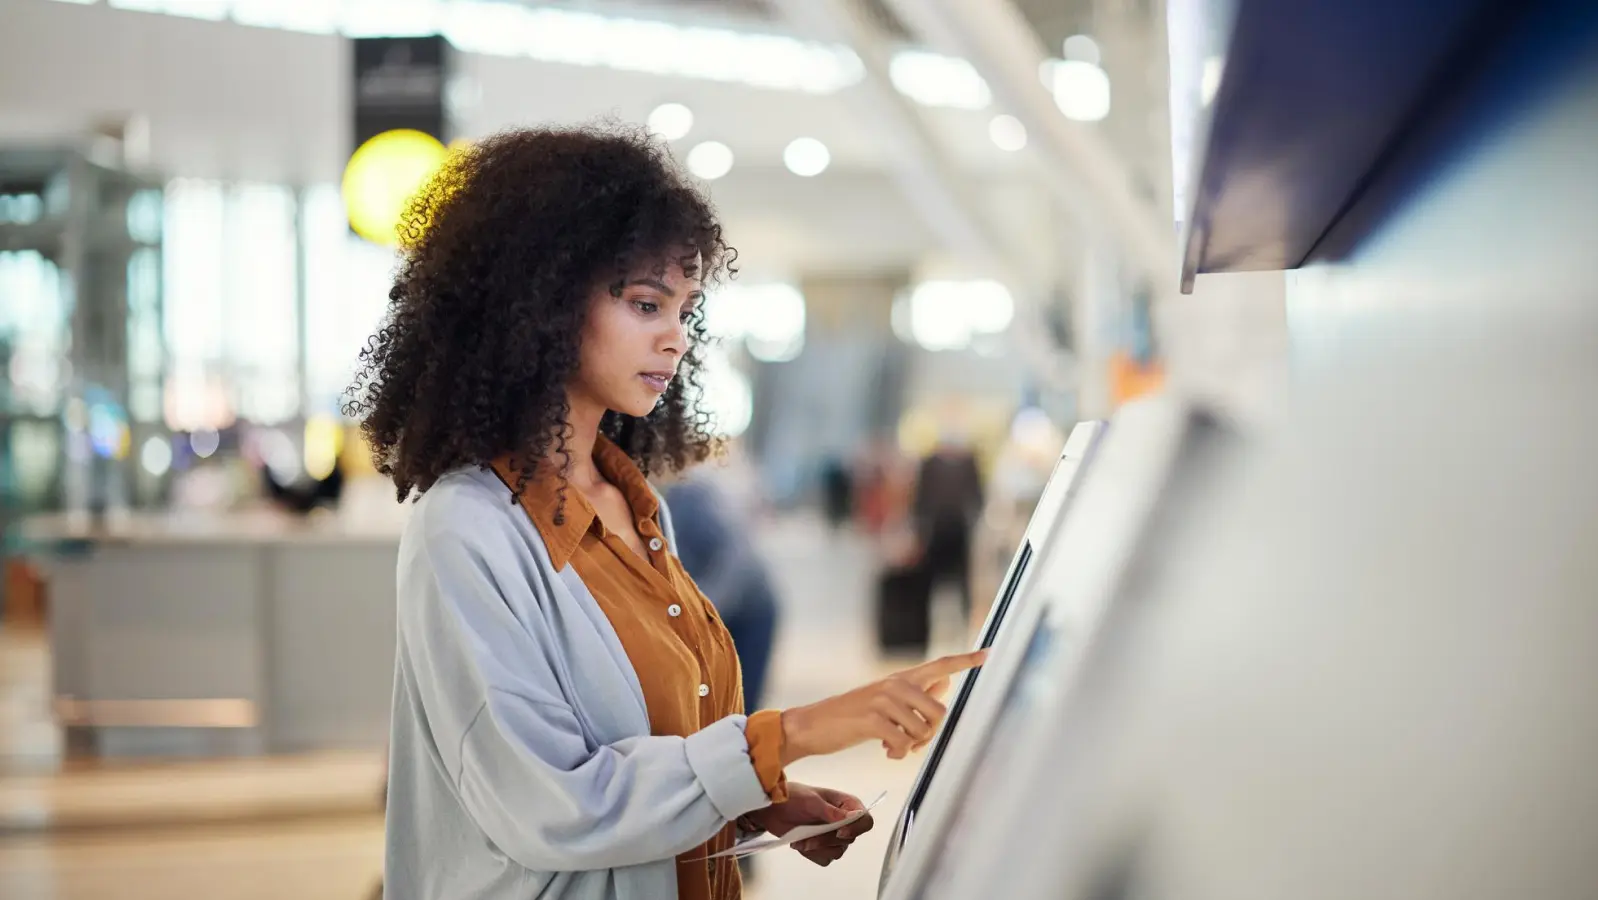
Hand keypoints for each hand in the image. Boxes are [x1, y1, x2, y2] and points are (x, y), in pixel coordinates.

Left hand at [747, 784, 874, 866]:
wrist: (773, 809)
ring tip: (801, 839)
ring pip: (837, 852)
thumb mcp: (811, 801)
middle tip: (808, 836)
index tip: (839, 832)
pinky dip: (811, 854)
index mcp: (847, 805)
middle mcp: (844, 821)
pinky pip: (824, 859)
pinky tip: (800, 843)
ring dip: (817, 847)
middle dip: (826, 840)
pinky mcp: (823, 848)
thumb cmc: (792, 797)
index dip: (856, 829)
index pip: (865, 821)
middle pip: (849, 840)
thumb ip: (831, 811)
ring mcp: (833, 836)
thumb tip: (852, 817)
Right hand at [779, 650, 986, 762]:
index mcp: (901, 678)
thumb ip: (915, 693)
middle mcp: (895, 684)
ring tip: (894, 746)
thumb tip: (944, 684)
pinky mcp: (873, 718)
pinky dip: (898, 753)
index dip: (965, 661)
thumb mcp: (884, 700)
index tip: (988, 654)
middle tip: (912, 743)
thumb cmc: (852, 716)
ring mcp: (884, 700)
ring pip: (923, 730)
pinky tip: (884, 751)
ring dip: (912, 746)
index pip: (940, 665)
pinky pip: (903, 742)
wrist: (813, 725)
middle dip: (931, 734)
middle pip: (940, 712)